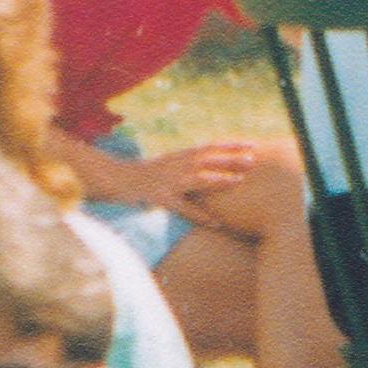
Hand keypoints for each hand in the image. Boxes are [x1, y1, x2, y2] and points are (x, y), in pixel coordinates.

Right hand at [155, 139, 271, 227]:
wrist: (116, 177)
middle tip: (252, 159)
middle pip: (207, 159)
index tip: (252, 145)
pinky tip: (216, 222)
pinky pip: (183, 208)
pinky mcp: (160, 198)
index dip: (231, 145)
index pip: (209, 147)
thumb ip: (189, 162)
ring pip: (197, 178)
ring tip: (238, 181)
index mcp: (180, 156)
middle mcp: (176, 165)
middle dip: (230, 158)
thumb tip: (213, 162)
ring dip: (218, 179)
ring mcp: (168, 181)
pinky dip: (200, 215)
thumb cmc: (146, 173)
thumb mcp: (169, 163)